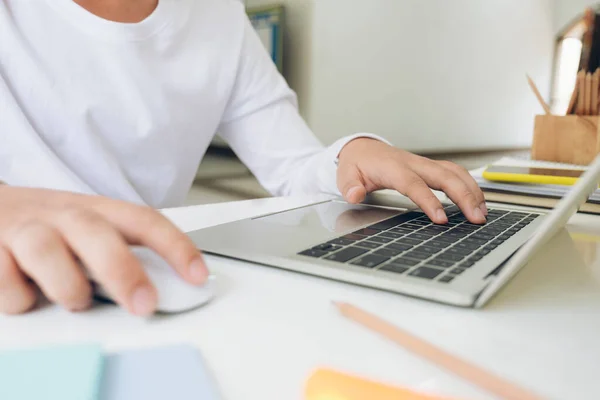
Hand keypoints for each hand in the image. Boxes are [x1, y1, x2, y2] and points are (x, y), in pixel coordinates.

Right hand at [0, 186, 206, 314]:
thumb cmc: (50, 224)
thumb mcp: (90, 229)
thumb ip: (119, 251)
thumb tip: (159, 289)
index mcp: (96, 210)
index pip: (144, 221)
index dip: (175, 246)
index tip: (198, 276)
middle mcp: (62, 215)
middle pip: (97, 234)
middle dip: (123, 272)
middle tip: (143, 305)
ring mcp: (25, 230)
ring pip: (46, 250)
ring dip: (67, 285)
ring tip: (75, 299)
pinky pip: (6, 279)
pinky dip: (19, 296)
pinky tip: (27, 293)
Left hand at [337, 138, 487, 223]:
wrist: (362, 149)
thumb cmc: (356, 165)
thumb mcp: (345, 176)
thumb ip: (349, 186)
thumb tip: (354, 194)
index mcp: (393, 168)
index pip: (414, 185)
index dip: (429, 201)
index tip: (441, 219)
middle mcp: (413, 164)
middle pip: (444, 176)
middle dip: (464, 196)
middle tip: (476, 218)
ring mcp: (424, 164)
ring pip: (454, 172)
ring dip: (471, 191)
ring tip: (482, 213)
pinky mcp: (430, 167)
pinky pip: (454, 173)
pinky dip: (469, 185)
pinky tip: (477, 201)